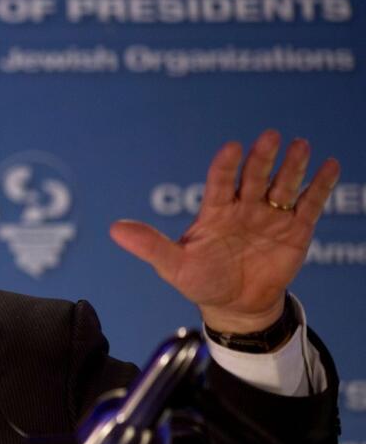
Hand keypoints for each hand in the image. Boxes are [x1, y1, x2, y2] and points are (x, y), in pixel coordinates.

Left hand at [109, 130, 339, 332]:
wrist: (235, 307)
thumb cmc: (201, 281)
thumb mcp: (173, 265)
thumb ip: (149, 245)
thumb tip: (114, 230)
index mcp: (214, 210)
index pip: (219, 181)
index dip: (225, 165)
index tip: (232, 147)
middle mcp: (243, 206)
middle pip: (254, 176)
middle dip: (262, 157)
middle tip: (270, 137)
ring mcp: (270, 216)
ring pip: (282, 185)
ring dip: (292, 166)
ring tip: (301, 146)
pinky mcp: (296, 230)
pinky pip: (309, 204)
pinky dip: (320, 186)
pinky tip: (330, 165)